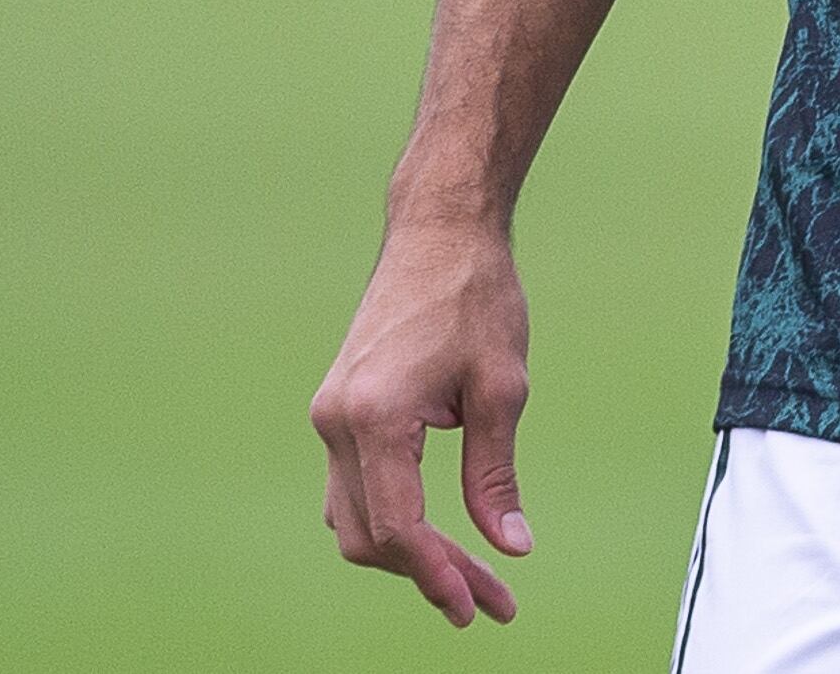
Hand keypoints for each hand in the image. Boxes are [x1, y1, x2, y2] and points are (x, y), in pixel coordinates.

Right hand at [311, 214, 535, 627]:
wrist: (438, 231)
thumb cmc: (474, 296)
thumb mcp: (500, 389)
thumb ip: (495, 474)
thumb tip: (508, 547)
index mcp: (374, 417)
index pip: (399, 528)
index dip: (438, 577)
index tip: (479, 608)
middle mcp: (337, 420)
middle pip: (371, 536)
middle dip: (430, 574)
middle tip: (492, 599)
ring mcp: (330, 414)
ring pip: (354, 519)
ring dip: (408, 553)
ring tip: (473, 574)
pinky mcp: (338, 408)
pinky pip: (352, 488)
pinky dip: (390, 519)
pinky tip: (437, 532)